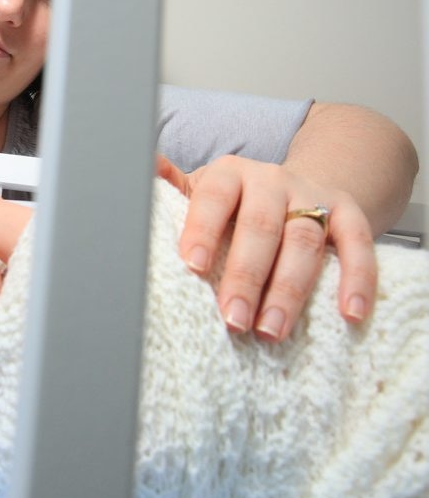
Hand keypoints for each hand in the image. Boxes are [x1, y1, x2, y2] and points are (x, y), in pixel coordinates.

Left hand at [156, 153, 376, 342]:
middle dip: (246, 276)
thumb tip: (138, 166)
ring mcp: (312, 195)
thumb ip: (169, 189)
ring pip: (303, 242)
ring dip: (289, 290)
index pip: (213, 199)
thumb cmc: (232, 201)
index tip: (192, 266)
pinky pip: (358, 244)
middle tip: (232, 319)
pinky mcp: (348, 213)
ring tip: (271, 331)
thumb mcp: (198, 192)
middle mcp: (271, 180)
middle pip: (260, 227)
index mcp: (228, 174)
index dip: (203, 231)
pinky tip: (348, 313)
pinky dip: (357, 278)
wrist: (292, 183)